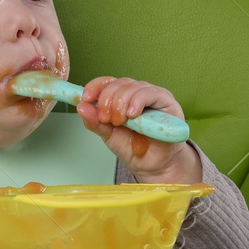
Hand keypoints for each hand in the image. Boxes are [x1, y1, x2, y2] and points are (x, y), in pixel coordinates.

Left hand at [76, 76, 201, 183]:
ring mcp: (153, 96)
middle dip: (108, 100)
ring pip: (133, 87)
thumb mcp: (109, 136)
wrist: (153, 166)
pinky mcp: (167, 102)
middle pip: (119, 83)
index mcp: (123, 98)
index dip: (95, 87)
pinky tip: (132, 114)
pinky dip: (138, 101)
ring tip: (120, 122)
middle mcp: (138, 93)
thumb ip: (96, 122)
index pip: (107, 82)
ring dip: (121, 103)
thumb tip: (81, 107)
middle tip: (106, 119)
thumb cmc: (135, 149)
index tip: (86, 99)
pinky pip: (151, 94)